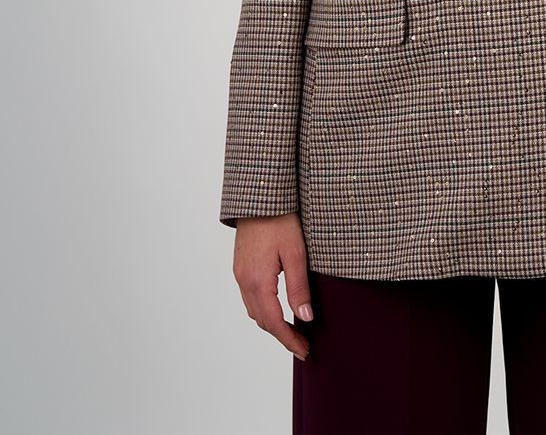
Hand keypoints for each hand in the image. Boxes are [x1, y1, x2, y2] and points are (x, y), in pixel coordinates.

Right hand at [232, 213, 313, 359]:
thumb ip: (299, 288)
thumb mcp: (296, 253)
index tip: (305, 350)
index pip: (274, 322)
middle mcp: (244, 280)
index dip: (289, 340)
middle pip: (261, 320)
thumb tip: (305, 318)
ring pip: (254, 309)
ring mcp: (240, 272)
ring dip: (271, 323)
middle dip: (281, 335)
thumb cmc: (280, 219)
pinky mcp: (241, 265)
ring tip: (293, 329)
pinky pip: (250, 296)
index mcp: (258, 280)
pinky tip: (277, 306)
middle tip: (303, 344)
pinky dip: (263, 308)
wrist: (260, 195)